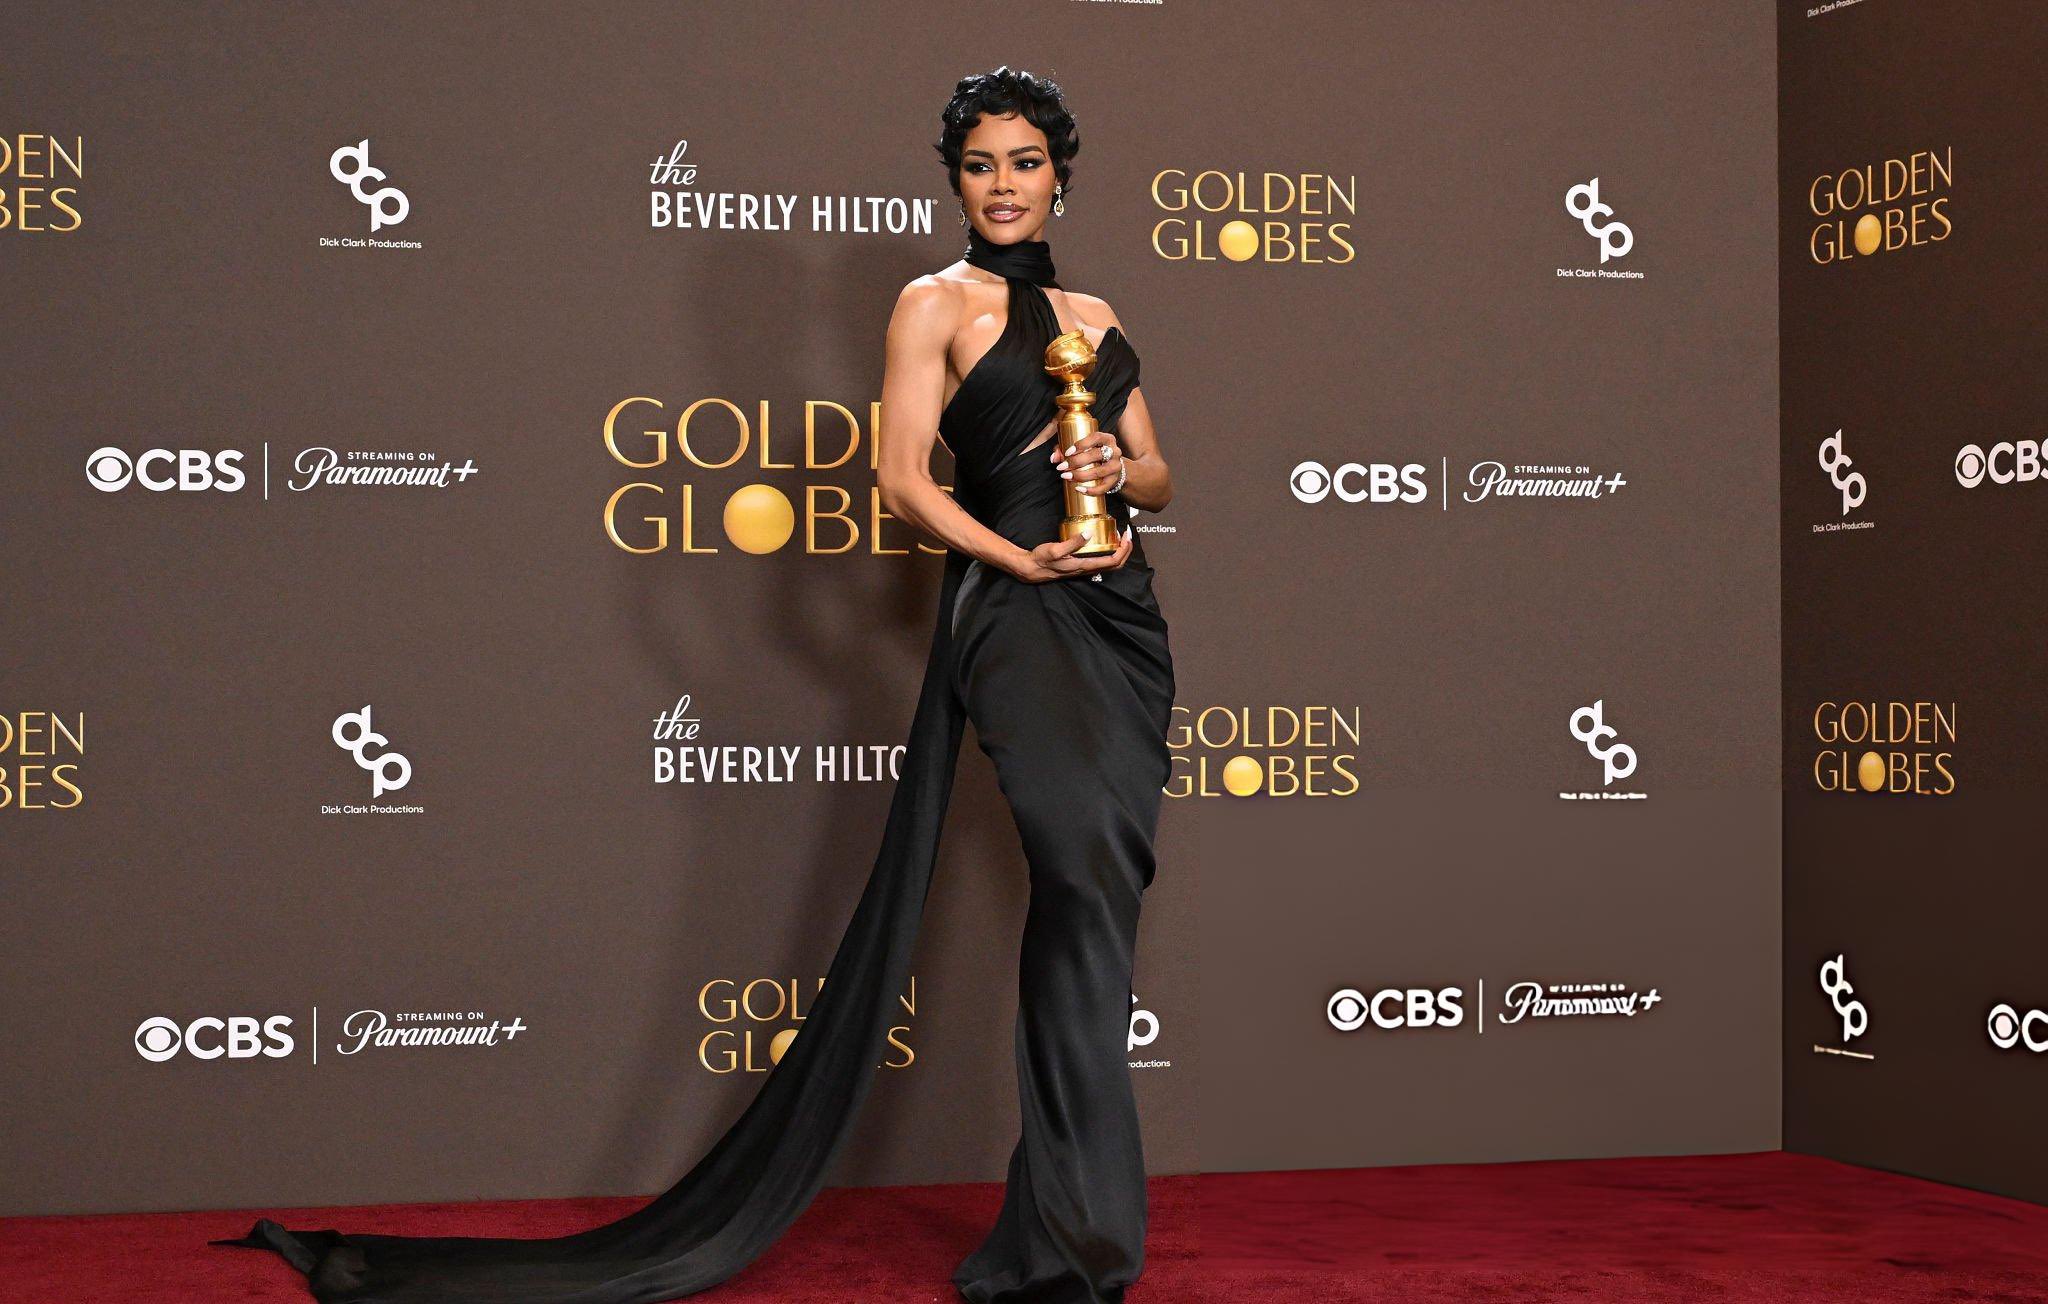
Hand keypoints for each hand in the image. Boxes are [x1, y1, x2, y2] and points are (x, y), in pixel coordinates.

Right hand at [1007, 524, 1132, 582]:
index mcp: (1084, 566)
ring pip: (1109, 564)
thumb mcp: (1055, 549)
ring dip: (1118, 551)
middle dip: (1125, 550)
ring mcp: (1084, 568)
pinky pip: (1100, 561)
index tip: (1126, 536)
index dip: (1123, 550)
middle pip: (1115, 565)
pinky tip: (1104, 541)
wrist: (1031, 569)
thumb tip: (1088, 534)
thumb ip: (1072, 543)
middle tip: (1127, 535)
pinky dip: (1108, 551)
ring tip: (1119, 537)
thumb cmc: (1041, 560)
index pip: (1112, 561)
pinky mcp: (1080, 565)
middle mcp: (1087, 569)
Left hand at [1051, 429, 1122, 494]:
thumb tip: (1054, 458)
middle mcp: (1114, 451)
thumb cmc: (1093, 454)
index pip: (1096, 437)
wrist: (1111, 468)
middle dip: (1076, 461)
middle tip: (1062, 467)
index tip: (1067, 452)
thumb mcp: (1081, 448)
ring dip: (1081, 476)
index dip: (1081, 444)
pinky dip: (1091, 490)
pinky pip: (1104, 487)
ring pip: (1099, 472)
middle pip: (1096, 455)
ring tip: (1066, 476)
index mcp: (1107, 439)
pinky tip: (1079, 489)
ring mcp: (1116, 466)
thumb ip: (1064, 449)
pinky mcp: (1114, 480)